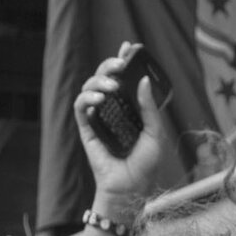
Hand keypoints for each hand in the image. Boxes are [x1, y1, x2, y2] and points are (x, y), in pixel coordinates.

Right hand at [75, 44, 172, 202]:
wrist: (131, 188)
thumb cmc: (145, 165)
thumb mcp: (155, 133)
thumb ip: (149, 107)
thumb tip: (143, 80)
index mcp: (128, 108)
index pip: (123, 78)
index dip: (122, 60)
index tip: (128, 47)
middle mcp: (112, 110)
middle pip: (104, 78)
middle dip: (109, 65)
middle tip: (119, 64)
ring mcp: (98, 118)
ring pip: (89, 88)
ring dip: (99, 82)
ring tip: (112, 88)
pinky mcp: (87, 130)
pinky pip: (80, 107)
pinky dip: (87, 99)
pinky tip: (99, 100)